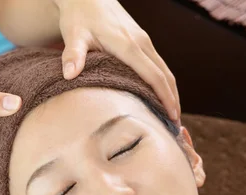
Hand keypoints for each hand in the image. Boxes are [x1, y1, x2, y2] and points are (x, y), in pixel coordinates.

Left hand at [56, 0, 180, 122]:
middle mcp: (142, 43)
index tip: (172, 116)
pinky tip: (160, 95)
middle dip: (173, 100)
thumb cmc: (78, 16)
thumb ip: (73, 55)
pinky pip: (158, 64)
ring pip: (164, 70)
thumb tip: (69, 75)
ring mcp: (143, 41)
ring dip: (171, 92)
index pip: (154, 76)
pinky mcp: (141, 40)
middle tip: (176, 126)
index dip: (165, 98)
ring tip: (172, 115)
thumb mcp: (74, 35)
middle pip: (166, 75)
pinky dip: (163, 82)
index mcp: (129, 46)